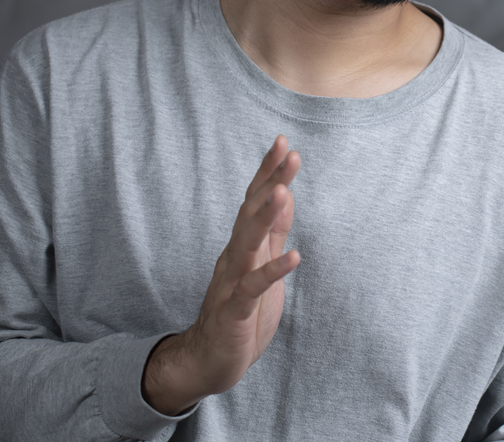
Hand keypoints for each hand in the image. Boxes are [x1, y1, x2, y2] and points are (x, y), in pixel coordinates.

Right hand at [142, 136, 301, 414]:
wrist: (209, 360)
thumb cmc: (239, 312)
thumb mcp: (261, 264)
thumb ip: (272, 231)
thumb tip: (285, 193)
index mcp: (242, 246)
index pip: (255, 201)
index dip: (268, 173)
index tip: (283, 143)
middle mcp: (234, 257)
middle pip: (250, 212)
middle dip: (270, 182)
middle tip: (288, 152)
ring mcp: (232, 282)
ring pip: (247, 243)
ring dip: (265, 217)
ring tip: (284, 191)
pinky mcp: (234, 311)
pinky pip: (252, 288)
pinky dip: (272, 272)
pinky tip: (294, 257)